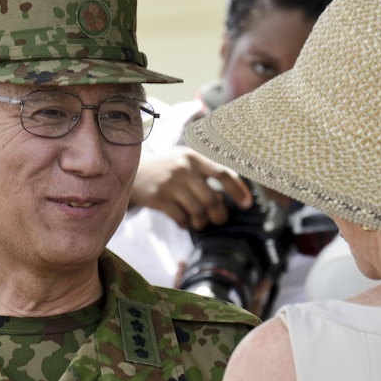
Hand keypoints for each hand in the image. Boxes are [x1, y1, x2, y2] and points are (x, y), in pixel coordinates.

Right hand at [129, 147, 251, 229]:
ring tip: (200, 221)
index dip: (238, 190)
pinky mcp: (158, 198)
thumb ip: (207, 171)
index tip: (247, 204)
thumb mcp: (186, 160)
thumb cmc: (167, 169)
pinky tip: (184, 221)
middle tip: (219, 219)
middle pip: (212, 199)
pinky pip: (181, 218)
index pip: (223, 173)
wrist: (133, 170)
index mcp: (194, 157)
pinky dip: (186, 224)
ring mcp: (170, 183)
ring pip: (198, 212)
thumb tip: (236, 193)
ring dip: (202, 222)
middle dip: (219, 215)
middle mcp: (183, 168)